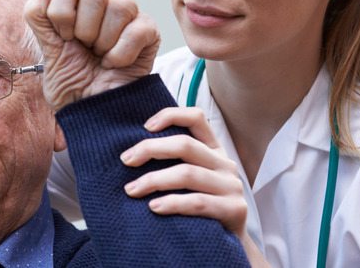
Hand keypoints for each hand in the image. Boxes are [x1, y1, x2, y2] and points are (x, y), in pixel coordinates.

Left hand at [24, 0, 160, 110]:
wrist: (92, 110)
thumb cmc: (70, 79)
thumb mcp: (45, 47)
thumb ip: (38, 12)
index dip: (61, 10)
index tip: (63, 36)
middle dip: (82, 28)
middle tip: (83, 47)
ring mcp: (128, 13)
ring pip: (119, 4)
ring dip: (103, 40)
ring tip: (99, 55)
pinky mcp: (149, 31)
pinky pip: (136, 30)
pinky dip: (120, 54)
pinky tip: (113, 63)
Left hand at [120, 107, 247, 237]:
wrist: (227, 244)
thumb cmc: (199, 207)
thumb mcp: (190, 180)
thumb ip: (173, 162)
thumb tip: (130, 152)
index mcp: (213, 150)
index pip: (196, 118)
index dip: (170, 115)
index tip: (144, 126)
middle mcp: (225, 163)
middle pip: (185, 145)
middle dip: (150, 150)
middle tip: (125, 161)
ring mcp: (232, 186)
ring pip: (188, 174)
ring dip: (154, 180)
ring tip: (131, 189)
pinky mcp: (234, 210)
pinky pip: (198, 202)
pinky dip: (172, 203)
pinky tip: (153, 207)